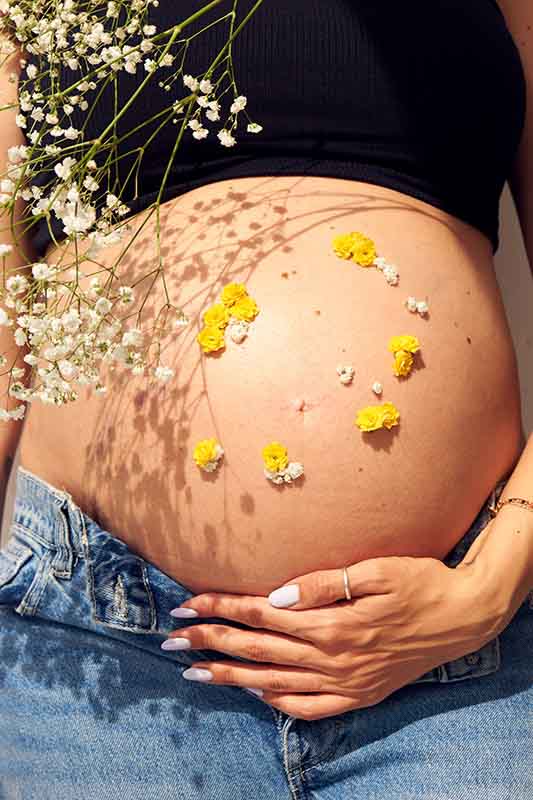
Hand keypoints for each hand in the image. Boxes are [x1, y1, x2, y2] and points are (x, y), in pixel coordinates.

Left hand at [165, 555, 494, 720]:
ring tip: (193, 673)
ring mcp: (344, 682)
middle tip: (171, 641)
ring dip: (229, 678)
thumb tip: (276, 597)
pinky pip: (308, 708)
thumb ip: (324, 584)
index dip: (220, 608)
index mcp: (331, 622)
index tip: (187, 605)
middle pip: (256, 651)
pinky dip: (277, 703)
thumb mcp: (377, 571)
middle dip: (209, 643)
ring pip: (273, 683)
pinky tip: (255, 696)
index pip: (260, 615)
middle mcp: (332, 657)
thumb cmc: (420, 583)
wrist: (463, 617)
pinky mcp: (358, 695)